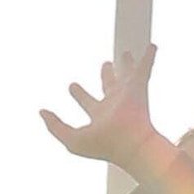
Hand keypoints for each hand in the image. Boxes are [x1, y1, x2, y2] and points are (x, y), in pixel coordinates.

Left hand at [38, 46, 173, 176]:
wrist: (131, 145)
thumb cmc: (106, 145)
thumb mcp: (72, 139)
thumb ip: (55, 126)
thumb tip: (42, 112)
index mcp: (101, 116)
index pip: (88, 102)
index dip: (79, 94)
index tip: (72, 86)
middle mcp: (116, 105)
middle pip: (109, 86)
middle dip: (106, 76)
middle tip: (104, 65)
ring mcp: (128, 97)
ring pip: (127, 76)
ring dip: (127, 65)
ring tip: (126, 54)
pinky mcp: (139, 88)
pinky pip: (145, 68)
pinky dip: (148, 58)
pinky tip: (151, 47)